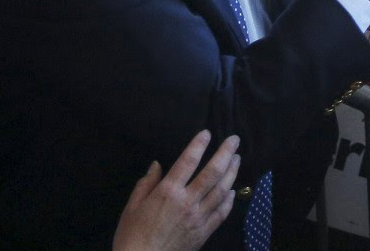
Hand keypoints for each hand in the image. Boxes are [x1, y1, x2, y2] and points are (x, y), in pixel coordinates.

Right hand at [112, 131, 239, 250]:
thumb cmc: (132, 235)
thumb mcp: (132, 206)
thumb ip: (146, 183)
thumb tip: (157, 165)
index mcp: (168, 192)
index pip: (188, 161)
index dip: (199, 144)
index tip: (207, 133)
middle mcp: (187, 201)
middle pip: (212, 172)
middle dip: (225, 153)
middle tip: (234, 140)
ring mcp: (199, 217)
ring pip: (222, 189)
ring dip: (232, 172)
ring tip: (237, 159)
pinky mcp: (204, 231)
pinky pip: (222, 212)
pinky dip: (229, 199)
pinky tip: (232, 190)